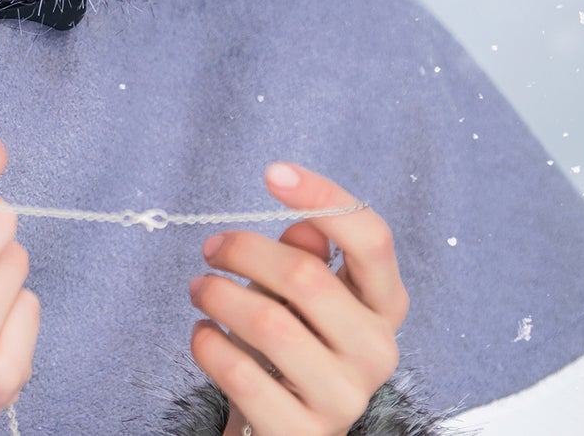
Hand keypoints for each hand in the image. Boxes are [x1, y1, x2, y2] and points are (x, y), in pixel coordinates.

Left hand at [188, 163, 407, 435]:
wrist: (278, 426)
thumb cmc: (288, 344)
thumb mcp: (297, 294)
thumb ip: (304, 257)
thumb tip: (303, 226)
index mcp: (383, 304)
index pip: (371, 238)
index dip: (324, 197)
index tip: (273, 172)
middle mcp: (376, 350)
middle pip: (307, 276)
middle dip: (243, 251)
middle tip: (210, 249)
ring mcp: (344, 397)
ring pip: (269, 322)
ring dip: (217, 295)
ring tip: (199, 290)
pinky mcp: (303, 434)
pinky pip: (241, 374)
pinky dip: (208, 344)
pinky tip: (202, 334)